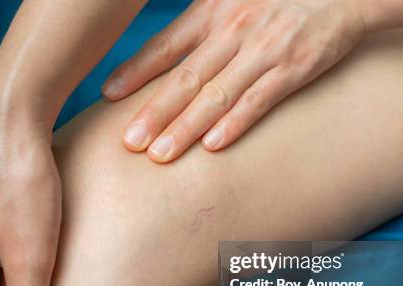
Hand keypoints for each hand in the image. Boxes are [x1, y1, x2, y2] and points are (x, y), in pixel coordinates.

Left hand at [102, 0, 365, 162]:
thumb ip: (200, 21)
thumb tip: (167, 49)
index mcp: (212, 11)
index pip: (165, 46)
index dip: (135, 71)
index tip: (109, 95)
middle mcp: (232, 30)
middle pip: (185, 78)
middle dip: (153, 112)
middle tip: (128, 143)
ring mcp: (263, 51)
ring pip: (216, 95)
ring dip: (186, 127)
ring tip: (160, 155)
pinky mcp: (293, 69)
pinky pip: (259, 100)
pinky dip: (235, 123)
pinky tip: (212, 146)